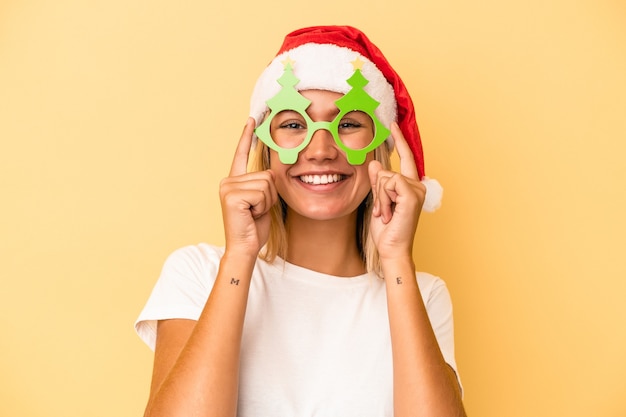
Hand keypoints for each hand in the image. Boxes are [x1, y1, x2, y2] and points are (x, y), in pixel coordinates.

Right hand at [219, 118, 277, 256]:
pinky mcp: (232, 195)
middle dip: (269, 195)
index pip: (242, 154)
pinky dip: (263, 206)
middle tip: (256, 210)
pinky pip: (262, 193)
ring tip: (254, 213)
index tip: (252, 119)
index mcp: (234, 180)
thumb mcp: (262, 201)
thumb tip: (270, 172)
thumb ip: (263, 185)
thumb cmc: (254, 227)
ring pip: (266, 183)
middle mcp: (228, 180)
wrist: (245, 247)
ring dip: (267, 202)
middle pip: (266, 174)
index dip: (247, 136)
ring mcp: (228, 187)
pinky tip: (251, 215)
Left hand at [368, 122, 425, 259]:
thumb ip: (378, 183)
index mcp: (410, 185)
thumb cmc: (386, 230)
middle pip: (387, 171)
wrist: (392, 248)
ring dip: (379, 198)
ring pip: (385, 177)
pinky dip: (384, 199)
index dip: (399, 140)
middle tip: (383, 212)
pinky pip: (389, 183)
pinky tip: (390, 213)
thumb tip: (375, 164)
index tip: (392, 125)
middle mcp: (417, 185)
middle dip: (378, 192)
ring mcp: (417, 189)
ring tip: (387, 215)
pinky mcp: (412, 194)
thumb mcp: (378, 201)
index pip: (405, 157)